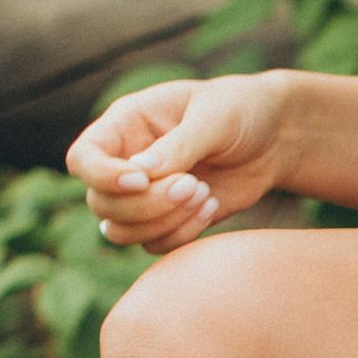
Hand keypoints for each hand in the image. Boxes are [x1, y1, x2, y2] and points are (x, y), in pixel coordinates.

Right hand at [63, 72, 297, 255]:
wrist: (274, 138)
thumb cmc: (240, 111)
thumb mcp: (213, 117)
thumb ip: (178, 145)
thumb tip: (142, 173)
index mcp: (126, 125)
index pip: (83, 159)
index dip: (103, 176)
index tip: (142, 180)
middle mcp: (126, 162)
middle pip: (100, 203)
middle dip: (146, 205)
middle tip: (193, 185)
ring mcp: (144, 195)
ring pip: (120, 232)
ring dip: (162, 223)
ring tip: (204, 194)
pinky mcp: (167, 220)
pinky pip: (154, 246)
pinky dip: (182, 235)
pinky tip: (212, 205)